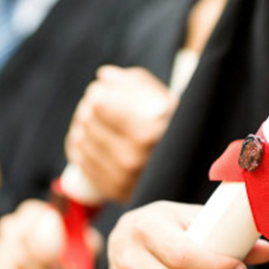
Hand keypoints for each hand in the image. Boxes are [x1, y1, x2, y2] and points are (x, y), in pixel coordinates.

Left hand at [65, 66, 177, 202]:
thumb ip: (136, 82)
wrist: (190, 173)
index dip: (96, 94)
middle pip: (87, 122)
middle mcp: (133, 159)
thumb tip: (103, 76)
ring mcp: (122, 180)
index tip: (100, 91)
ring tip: (89, 120)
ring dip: (79, 127)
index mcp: (148, 133)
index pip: (100, 105)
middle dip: (86, 108)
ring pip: (81, 142)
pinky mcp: (115, 192)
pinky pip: (82, 163)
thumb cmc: (176, 128)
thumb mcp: (166, 100)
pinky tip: (82, 139)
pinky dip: (78, 148)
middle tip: (93, 105)